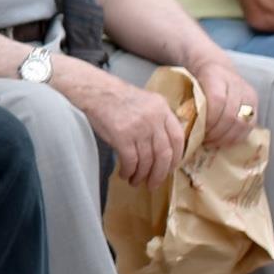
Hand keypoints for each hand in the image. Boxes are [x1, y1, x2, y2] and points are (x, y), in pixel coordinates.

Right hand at [64, 59, 187, 187]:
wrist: (96, 91)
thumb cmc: (117, 97)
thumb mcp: (146, 102)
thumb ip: (158, 120)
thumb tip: (163, 148)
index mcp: (162, 109)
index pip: (178, 138)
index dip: (176, 157)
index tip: (171, 167)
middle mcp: (154, 119)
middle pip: (164, 153)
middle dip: (160, 173)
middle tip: (154, 183)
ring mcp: (138, 128)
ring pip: (147, 160)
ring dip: (142, 175)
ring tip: (136, 180)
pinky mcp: (122, 136)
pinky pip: (130, 161)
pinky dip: (129, 171)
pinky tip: (125, 174)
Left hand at [183, 52, 259, 152]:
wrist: (215, 66)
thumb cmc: (196, 80)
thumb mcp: (186, 85)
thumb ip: (186, 103)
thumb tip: (181, 129)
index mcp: (215, 75)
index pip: (217, 101)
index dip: (209, 121)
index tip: (197, 132)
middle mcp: (235, 83)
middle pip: (231, 115)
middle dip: (216, 133)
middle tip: (203, 141)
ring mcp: (248, 93)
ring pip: (242, 123)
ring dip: (226, 137)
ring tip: (212, 142)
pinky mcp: (255, 104)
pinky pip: (249, 126)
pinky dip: (236, 137)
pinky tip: (223, 140)